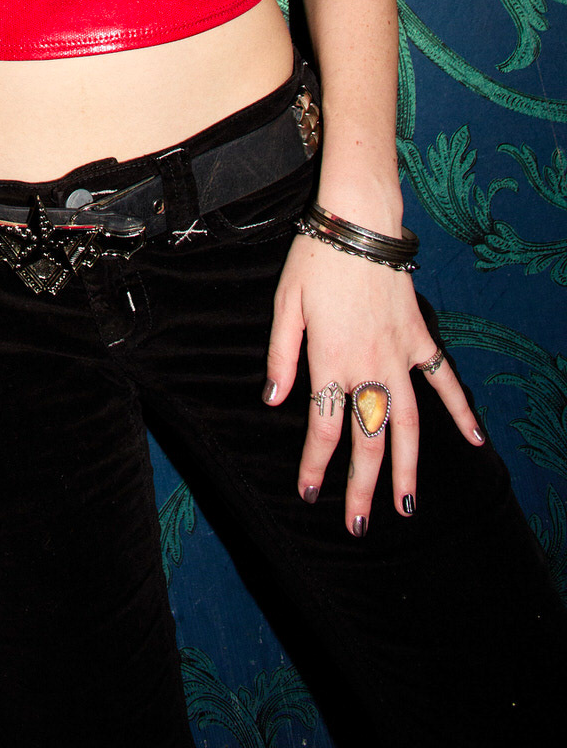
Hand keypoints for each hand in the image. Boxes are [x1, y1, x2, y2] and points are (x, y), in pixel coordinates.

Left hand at [263, 233, 483, 533]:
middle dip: (361, 486)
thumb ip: (281, 354)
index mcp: (331, 360)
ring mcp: (399, 354)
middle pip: (367, 439)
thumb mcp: (286, 303)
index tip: (309, 493)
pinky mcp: (419, 337)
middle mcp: (369, 366)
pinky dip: (460, 411)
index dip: (315, 464)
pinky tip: (473, 442)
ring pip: (407, 423)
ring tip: (407, 506)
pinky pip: (444, 380)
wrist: (360, 222)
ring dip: (408, 467)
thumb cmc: (316, 259)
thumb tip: (274, 400)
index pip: (323, 427)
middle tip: (356, 525)